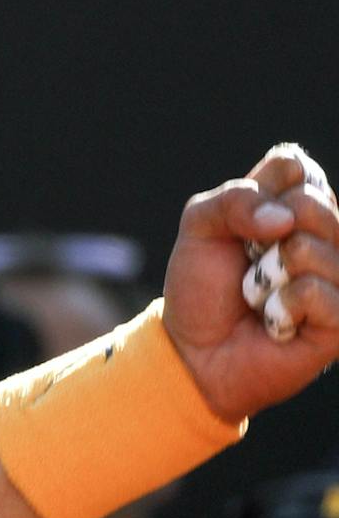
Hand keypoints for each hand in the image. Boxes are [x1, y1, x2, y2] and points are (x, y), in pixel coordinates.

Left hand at [165, 144, 338, 424]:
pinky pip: (313, 291)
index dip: (258, 195)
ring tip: (261, 297)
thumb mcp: (199, 229)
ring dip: (265, 278)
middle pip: (312, 203)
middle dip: (260, 238)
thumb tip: (282, 218)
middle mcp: (329, 233)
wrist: (193, 350)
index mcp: (299, 203)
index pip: (296, 167)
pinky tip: (276, 321)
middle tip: (249, 267)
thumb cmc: (201, 288)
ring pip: (308, 248)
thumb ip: (231, 200)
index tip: (238, 228)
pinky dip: (279, 306)